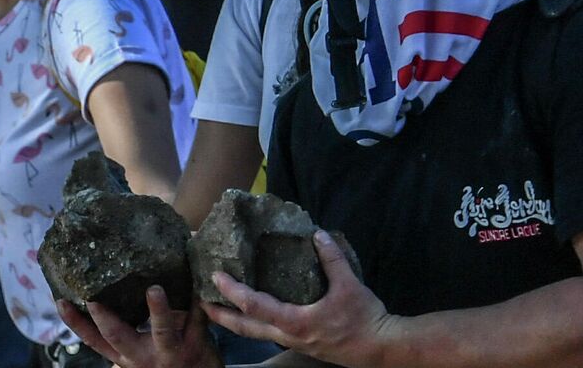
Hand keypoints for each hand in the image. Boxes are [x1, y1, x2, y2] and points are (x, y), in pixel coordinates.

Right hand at [58, 286, 217, 367]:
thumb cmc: (165, 362)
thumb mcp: (137, 352)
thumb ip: (125, 328)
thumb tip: (104, 288)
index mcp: (125, 356)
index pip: (93, 340)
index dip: (76, 323)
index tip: (61, 301)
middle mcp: (142, 356)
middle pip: (118, 337)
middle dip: (105, 318)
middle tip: (93, 298)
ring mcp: (169, 352)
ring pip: (162, 332)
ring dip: (158, 310)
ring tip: (154, 289)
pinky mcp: (196, 345)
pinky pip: (198, 321)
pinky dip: (198, 304)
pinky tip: (198, 286)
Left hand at [206, 231, 395, 366]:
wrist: (381, 348)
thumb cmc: (364, 318)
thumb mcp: (350, 285)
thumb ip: (332, 258)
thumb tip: (318, 234)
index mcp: (295, 322)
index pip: (253, 305)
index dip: (231, 290)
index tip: (215, 276)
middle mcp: (288, 336)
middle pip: (245, 328)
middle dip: (221, 316)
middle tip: (201, 303)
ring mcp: (293, 343)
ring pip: (256, 334)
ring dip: (236, 321)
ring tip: (220, 308)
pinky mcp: (301, 345)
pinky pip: (270, 334)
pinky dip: (255, 323)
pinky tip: (255, 313)